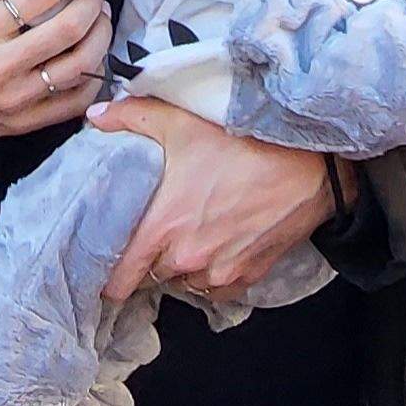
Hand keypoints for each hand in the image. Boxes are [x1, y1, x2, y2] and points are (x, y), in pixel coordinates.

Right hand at [0, 0, 112, 148]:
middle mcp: (0, 67)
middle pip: (69, 30)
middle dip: (93, 4)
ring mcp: (16, 99)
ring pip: (81, 66)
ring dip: (101, 37)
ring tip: (99, 20)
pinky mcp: (24, 123)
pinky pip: (75, 102)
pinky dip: (93, 78)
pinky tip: (91, 59)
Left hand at [89, 97, 338, 302]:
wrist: (309, 167)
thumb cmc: (244, 144)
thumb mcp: (181, 123)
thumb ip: (132, 118)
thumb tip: (96, 117)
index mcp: (163, 227)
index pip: (121, 276)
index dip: (110, 276)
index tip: (106, 268)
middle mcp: (188, 257)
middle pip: (152, 275)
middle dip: (150, 259)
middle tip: (155, 234)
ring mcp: (220, 271)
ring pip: (185, 282)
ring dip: (182, 267)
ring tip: (190, 236)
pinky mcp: (248, 276)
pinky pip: (217, 289)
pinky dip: (212, 275)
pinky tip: (216, 247)